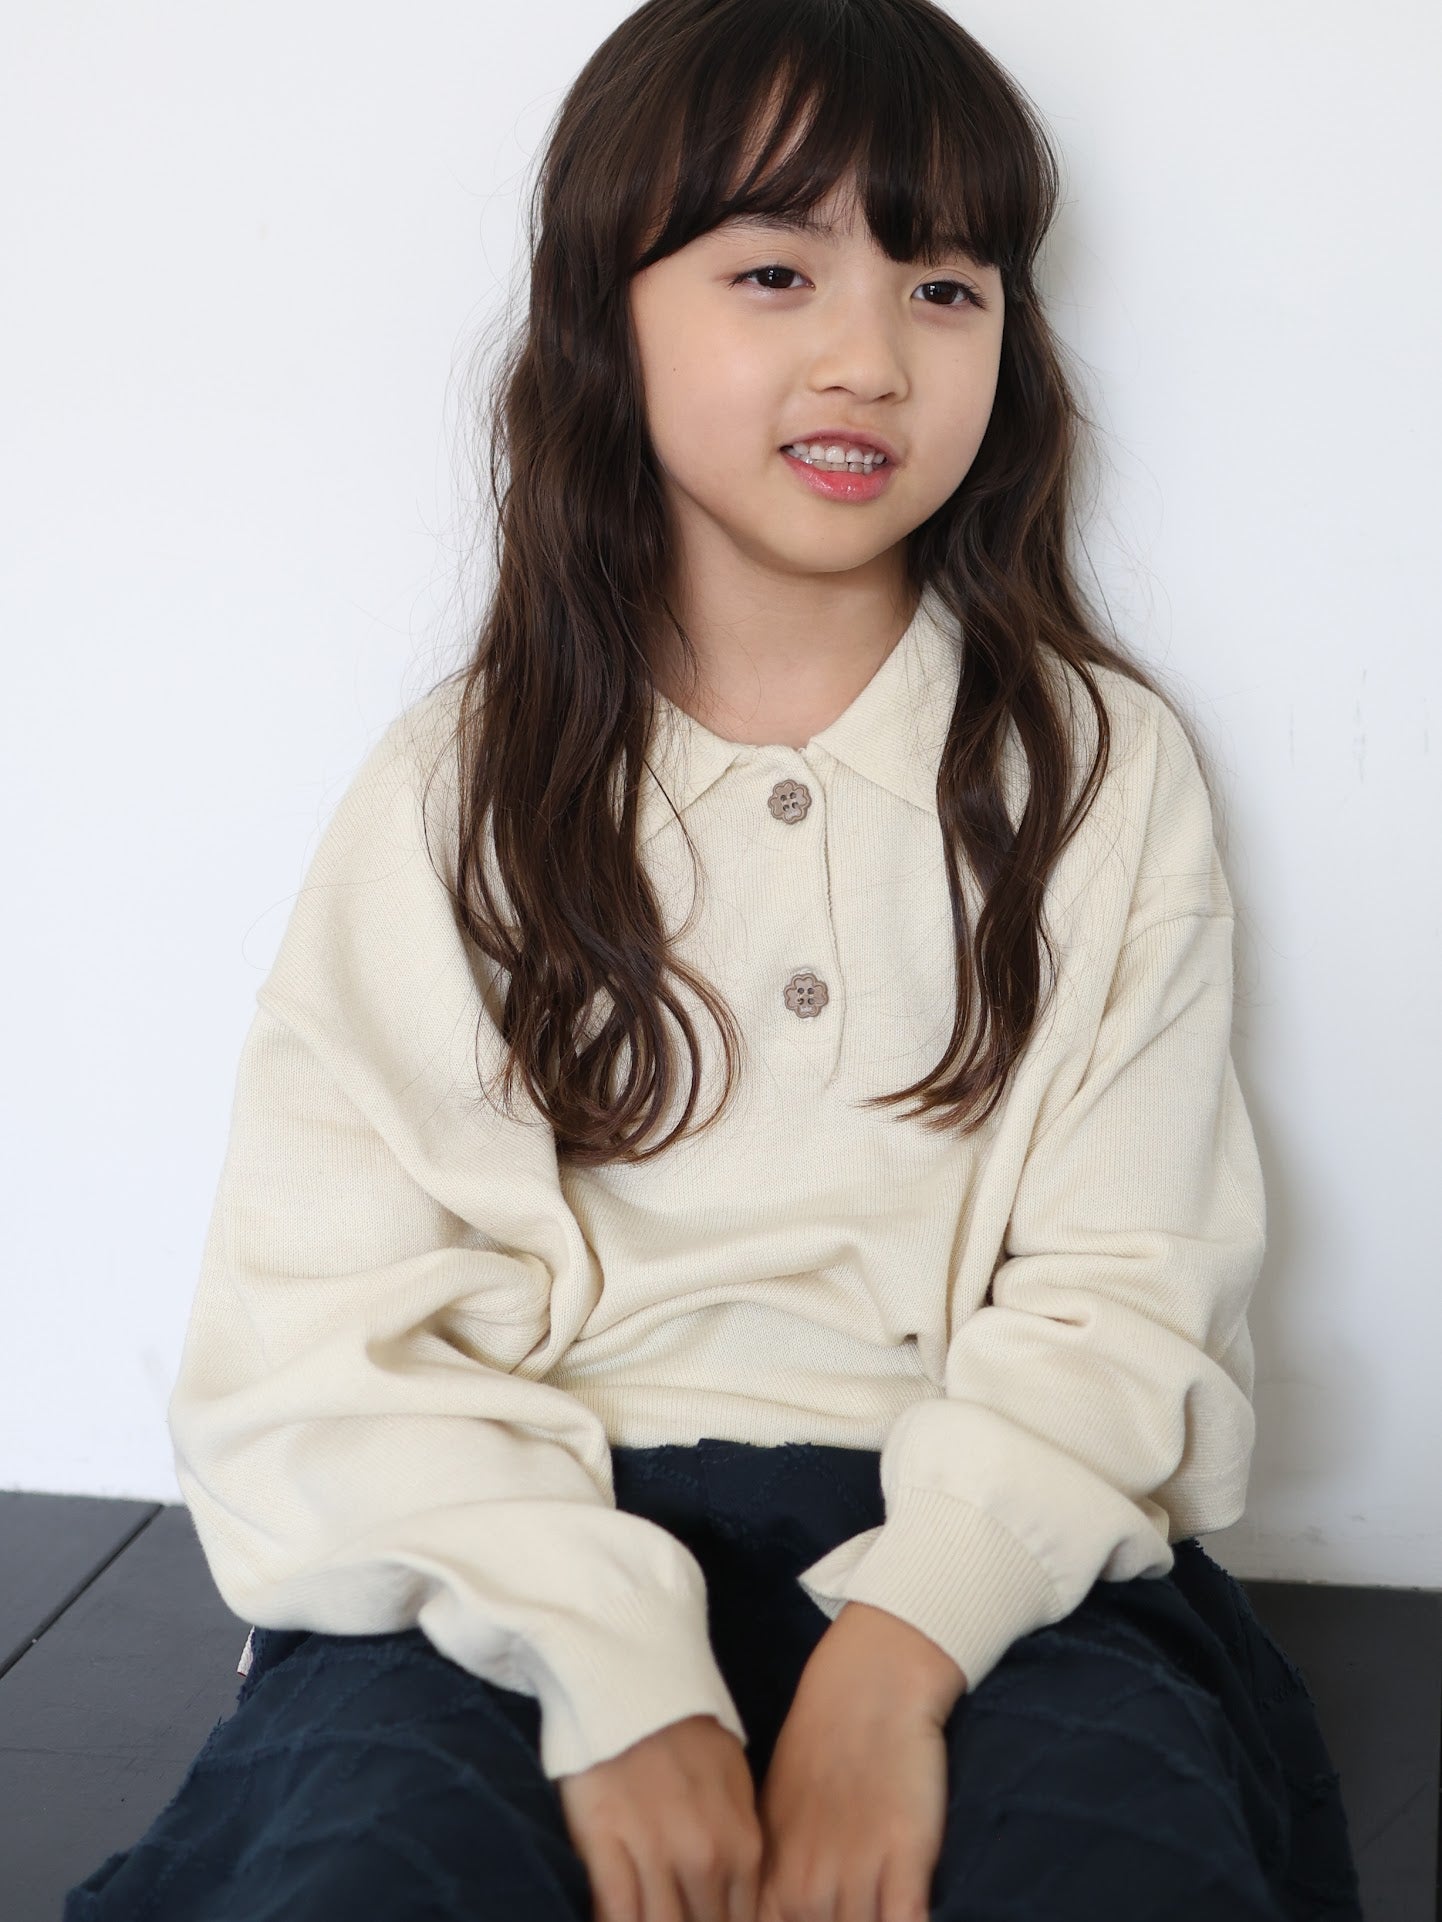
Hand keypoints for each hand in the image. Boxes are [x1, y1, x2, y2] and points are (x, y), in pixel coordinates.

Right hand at [557, 1711, 764, 1921]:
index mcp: (743, 1848)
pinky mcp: (606, 1845)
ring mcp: (655, 1854)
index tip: (701, 1921)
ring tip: (647, 1920)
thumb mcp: (736, 1785)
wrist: (632, 1683)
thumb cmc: (686, 1733)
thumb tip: (737, 1901)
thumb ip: (741, 1847)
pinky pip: (616, 1914)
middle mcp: (705, 1860)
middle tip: (675, 1917)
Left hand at [755, 1604, 965, 1921]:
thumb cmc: (823, 1745)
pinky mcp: (905, 1859)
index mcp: (770, 1874)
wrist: (870, 1683)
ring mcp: (854, 1875)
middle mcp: (804, 1884)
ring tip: (874, 1913)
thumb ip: (776, 1874)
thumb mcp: (780, 1812)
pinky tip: (908, 1917)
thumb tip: (768, 1909)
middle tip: (844, 1914)